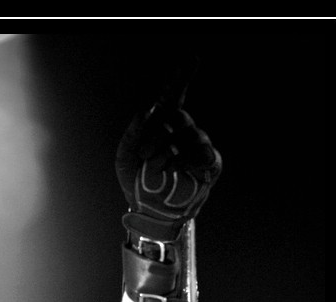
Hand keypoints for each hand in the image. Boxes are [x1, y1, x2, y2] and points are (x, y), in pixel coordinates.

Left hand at [116, 59, 221, 240]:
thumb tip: (148, 109)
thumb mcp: (125, 154)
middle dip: (158, 135)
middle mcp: (183, 130)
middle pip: (178, 117)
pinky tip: (178, 169)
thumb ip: (133, 131)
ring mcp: (199, 145)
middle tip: (145, 155)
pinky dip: (189, 160)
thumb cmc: (136, 179)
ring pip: (191, 136)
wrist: (146, 209)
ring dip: (169, 152)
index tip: (192, 57)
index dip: (183, 76)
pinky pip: (205, 154)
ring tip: (156, 169)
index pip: (174, 95)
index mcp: (162, 124)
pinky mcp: (210, 163)